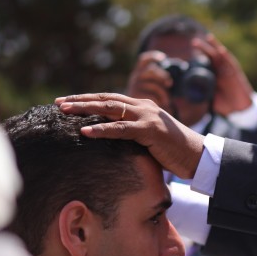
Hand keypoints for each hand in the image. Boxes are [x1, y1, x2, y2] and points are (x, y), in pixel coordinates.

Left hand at [56, 93, 204, 178]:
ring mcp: (147, 117)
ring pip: (110, 109)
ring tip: (65, 111)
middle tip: (58, 103)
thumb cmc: (174, 152)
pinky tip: (85, 132)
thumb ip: (132, 134)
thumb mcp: (149, 139)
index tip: (68, 102)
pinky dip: (101, 130)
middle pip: (106, 99)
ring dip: (85, 109)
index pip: (110, 99)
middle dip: (80, 100)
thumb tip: (111, 141)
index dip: (88, 99)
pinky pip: (121, 129)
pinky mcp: (150, 130)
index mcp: (143, 107)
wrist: (198, 157)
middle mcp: (144, 107)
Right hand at [125, 50, 171, 108]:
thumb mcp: (152, 86)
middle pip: (151, 70)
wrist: (135, 113)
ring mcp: (134, 87)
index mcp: (139, 72)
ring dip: (163, 92)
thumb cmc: (148, 97)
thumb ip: (159, 79)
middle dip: (163, 75)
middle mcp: (135, 77)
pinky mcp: (136, 97)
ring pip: (153, 85)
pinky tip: (162, 104)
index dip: (152, 57)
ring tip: (167, 100)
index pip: (143, 60)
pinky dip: (160, 100)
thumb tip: (173, 73)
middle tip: (170, 83)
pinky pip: (152, 96)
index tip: (163, 57)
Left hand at [193, 34, 254, 115]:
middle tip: (194, 42)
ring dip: (215, 46)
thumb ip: (202, 96)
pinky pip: (231, 63)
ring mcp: (228, 71)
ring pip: (221, 55)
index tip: (188, 53)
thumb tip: (189, 97)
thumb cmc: (226, 104)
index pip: (205, 63)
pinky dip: (226, 56)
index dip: (197, 58)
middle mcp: (221, 71)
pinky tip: (221, 50)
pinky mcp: (236, 74)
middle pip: (211, 56)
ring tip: (208, 37)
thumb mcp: (211, 100)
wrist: (240, 110)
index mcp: (214, 76)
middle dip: (203, 48)